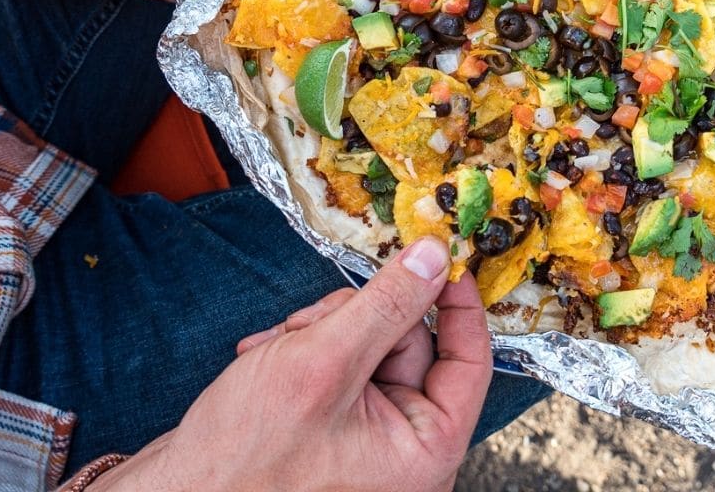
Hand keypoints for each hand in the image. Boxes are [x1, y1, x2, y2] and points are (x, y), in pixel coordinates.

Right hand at [89, 237, 492, 491]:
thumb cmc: (245, 458)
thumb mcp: (323, 362)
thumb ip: (385, 305)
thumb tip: (433, 258)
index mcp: (425, 451)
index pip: (470, 360)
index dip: (455, 302)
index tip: (439, 256)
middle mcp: (403, 448)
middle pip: (410, 342)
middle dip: (354, 320)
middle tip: (306, 329)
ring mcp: (368, 437)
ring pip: (369, 343)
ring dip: (320, 333)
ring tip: (277, 355)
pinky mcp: (335, 424)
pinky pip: (340, 362)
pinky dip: (303, 352)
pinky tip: (267, 362)